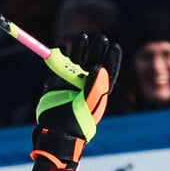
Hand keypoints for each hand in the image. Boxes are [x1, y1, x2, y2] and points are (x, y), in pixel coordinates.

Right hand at [33, 33, 121, 166]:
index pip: (108, 73)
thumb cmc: (76, 124)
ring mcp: (70, 84)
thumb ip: (94, 87)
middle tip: (101, 37)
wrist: (54, 133)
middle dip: (97, 51)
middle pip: (93, 64)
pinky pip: (59, 67)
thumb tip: (99, 67)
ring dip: (80, 50)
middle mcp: (85, 86)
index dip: (112, 60)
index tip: (115, 46)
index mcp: (98, 93)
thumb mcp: (88, 106)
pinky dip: (61, 56)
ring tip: (83, 36)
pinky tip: (62, 44)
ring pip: (76, 63)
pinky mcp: (55, 84)